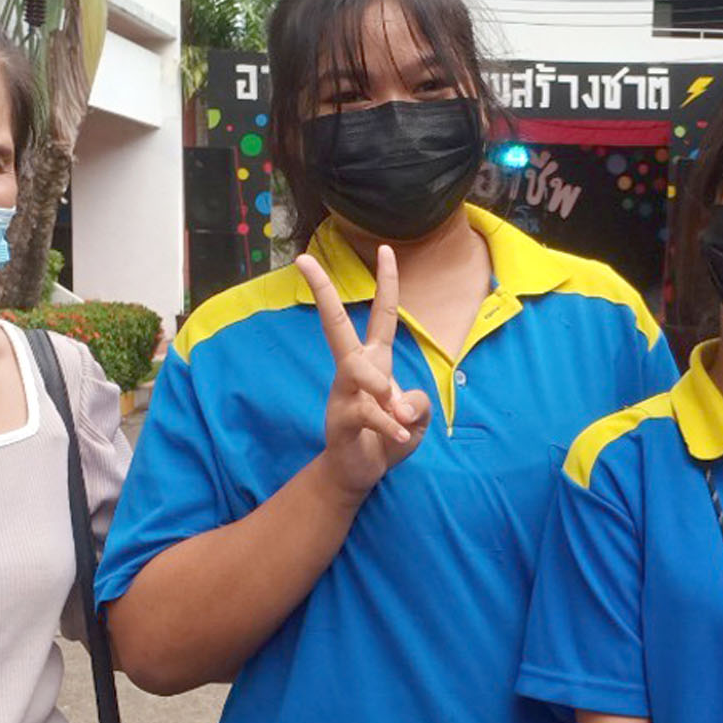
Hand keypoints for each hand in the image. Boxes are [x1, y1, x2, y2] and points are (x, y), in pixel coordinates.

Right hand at [296, 246, 431, 502]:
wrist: (359, 473)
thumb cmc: (387, 437)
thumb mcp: (416, 417)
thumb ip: (418, 403)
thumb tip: (401, 403)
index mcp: (375, 360)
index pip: (382, 314)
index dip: (386, 282)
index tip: (386, 248)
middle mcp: (354, 370)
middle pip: (335, 325)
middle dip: (323, 292)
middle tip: (304, 261)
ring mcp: (344, 394)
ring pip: (356, 371)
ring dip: (380, 388)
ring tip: (399, 414)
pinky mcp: (341, 421)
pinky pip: (366, 414)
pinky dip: (389, 426)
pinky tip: (399, 438)